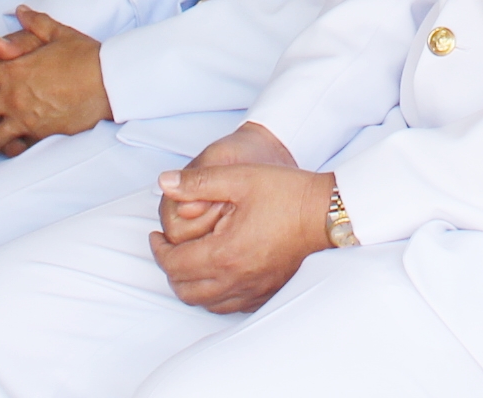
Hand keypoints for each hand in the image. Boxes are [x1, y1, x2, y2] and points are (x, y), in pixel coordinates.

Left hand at [0, 7, 107, 167]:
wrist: (108, 82)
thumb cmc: (85, 55)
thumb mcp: (59, 34)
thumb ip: (34, 25)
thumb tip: (19, 12)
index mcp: (12, 67)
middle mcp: (12, 94)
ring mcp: (23, 117)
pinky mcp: (38, 134)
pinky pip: (13, 147)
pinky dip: (3, 152)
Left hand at [148, 137, 334, 315]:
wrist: (326, 212)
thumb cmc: (287, 193)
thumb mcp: (239, 177)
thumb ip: (197, 182)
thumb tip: (164, 182)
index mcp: (224, 253)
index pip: (174, 264)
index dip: (158, 250)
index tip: (157, 235)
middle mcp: (236, 279)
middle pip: (185, 289)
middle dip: (170, 268)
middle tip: (167, 247)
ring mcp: (253, 290)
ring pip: (205, 303)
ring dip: (189, 284)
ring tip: (188, 259)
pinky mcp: (266, 292)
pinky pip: (229, 306)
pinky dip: (213, 295)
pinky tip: (216, 273)